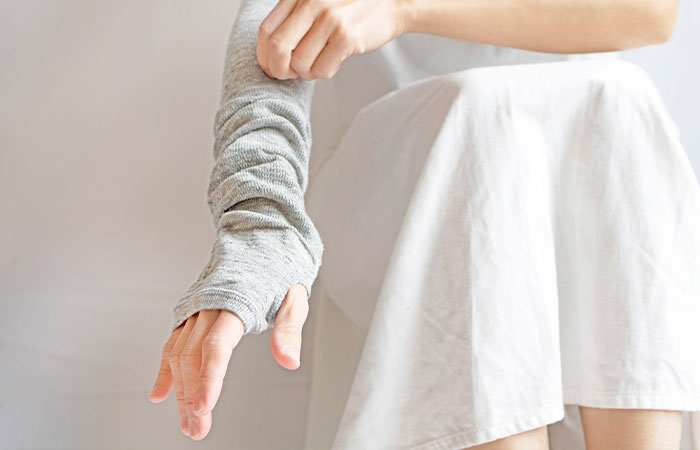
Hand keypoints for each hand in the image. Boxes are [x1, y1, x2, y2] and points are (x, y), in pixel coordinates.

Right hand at [148, 283, 310, 439]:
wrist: (260, 240)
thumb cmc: (279, 270)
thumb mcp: (294, 296)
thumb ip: (289, 329)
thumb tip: (289, 361)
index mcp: (235, 300)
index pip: (216, 346)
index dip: (209, 378)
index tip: (204, 407)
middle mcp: (209, 304)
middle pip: (193, 356)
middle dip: (191, 396)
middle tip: (197, 429)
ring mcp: (196, 308)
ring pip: (179, 354)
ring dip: (179, 391)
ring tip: (188, 423)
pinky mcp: (191, 311)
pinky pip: (173, 342)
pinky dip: (166, 370)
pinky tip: (161, 395)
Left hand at [256, 0, 410, 80]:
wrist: (393, 3)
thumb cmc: (352, 7)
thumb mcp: (318, 2)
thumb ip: (295, 18)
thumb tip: (271, 54)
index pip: (265, 31)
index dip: (265, 56)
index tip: (273, 67)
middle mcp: (310, 3)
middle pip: (277, 49)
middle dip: (279, 70)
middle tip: (291, 74)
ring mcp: (328, 20)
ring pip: (299, 63)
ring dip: (307, 73)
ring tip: (319, 64)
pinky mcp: (346, 37)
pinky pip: (322, 69)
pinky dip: (324, 73)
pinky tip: (335, 63)